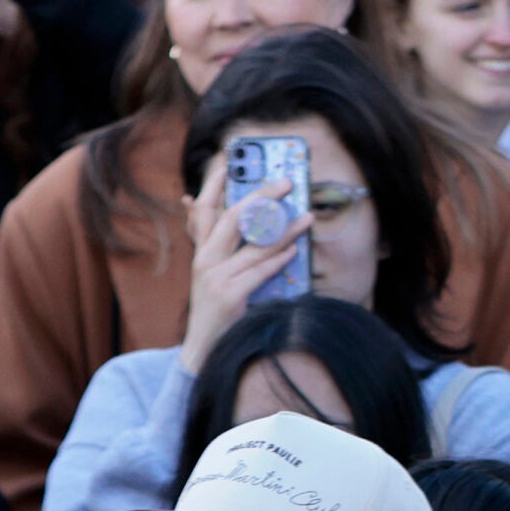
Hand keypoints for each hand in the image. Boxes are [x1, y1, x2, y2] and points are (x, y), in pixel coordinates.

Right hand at [178, 175, 308, 374]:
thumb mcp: (214, 274)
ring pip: (253, 245)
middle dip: (260, 197)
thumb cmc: (219, 309)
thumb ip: (220, 247)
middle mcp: (205, 260)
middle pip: (232, 218)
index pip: (204, 210)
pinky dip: (278, 259)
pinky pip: (259, 272)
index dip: (213, 185)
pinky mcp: (229, 296)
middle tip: (286, 183)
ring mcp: (215, 278)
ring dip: (284, 229)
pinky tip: (295, 249)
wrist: (204, 348)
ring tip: (307, 216)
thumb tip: (231, 224)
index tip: (227, 162)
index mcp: (202, 252)